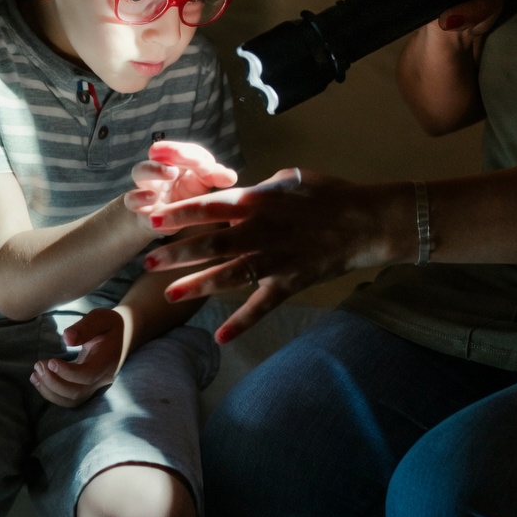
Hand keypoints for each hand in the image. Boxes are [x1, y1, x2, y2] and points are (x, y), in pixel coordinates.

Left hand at [30, 307, 126, 406]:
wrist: (125, 335)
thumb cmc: (110, 324)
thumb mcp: (101, 318)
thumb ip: (85, 326)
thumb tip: (66, 338)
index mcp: (107, 360)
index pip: (87, 375)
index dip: (67, 373)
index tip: (50, 361)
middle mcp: (103, 377)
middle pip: (77, 392)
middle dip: (53, 382)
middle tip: (38, 365)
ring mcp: (96, 385)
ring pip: (72, 400)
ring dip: (50, 391)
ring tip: (34, 375)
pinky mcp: (87, 386)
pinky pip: (70, 398)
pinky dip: (52, 393)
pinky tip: (39, 381)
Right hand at [124, 140, 237, 216]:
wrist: (163, 221)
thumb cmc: (186, 197)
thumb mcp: (202, 186)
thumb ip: (216, 178)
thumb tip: (232, 177)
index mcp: (177, 161)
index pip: (183, 149)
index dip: (194, 154)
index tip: (208, 164)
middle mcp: (159, 168)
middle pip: (159, 152)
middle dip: (173, 151)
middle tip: (187, 155)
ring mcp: (146, 185)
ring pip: (140, 170)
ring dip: (155, 169)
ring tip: (171, 172)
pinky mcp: (138, 206)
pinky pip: (131, 198)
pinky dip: (139, 197)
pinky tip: (153, 198)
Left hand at [142, 169, 405, 343]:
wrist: (368, 221)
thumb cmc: (331, 194)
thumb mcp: (292, 179)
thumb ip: (262, 189)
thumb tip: (243, 194)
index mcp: (260, 202)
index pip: (212, 207)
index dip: (180, 214)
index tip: (153, 218)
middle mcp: (262, 231)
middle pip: (212, 244)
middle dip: (178, 254)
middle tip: (148, 262)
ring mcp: (276, 260)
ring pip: (230, 276)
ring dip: (199, 286)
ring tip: (171, 295)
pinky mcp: (291, 283)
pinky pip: (263, 306)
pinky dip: (243, 323)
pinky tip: (221, 338)